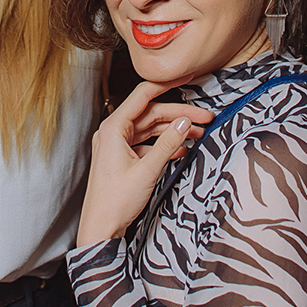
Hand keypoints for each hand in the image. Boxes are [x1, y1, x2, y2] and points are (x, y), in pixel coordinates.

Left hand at [76, 80, 212, 244]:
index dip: (167, 85)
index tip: (187, 77)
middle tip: (206, 119)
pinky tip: (182, 149)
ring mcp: (117, 145)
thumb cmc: (115, 202)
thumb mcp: (147, 170)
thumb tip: (185, 123)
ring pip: (151, 129)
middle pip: (151, 114)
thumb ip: (168, 144)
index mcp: (113, 128)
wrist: (100, 229)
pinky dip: (165, 145)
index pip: (143, 96)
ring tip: (200, 135)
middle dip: (179, 115)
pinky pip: (147, 144)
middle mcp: (113, 133)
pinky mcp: (123, 158)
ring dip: (174, 131)